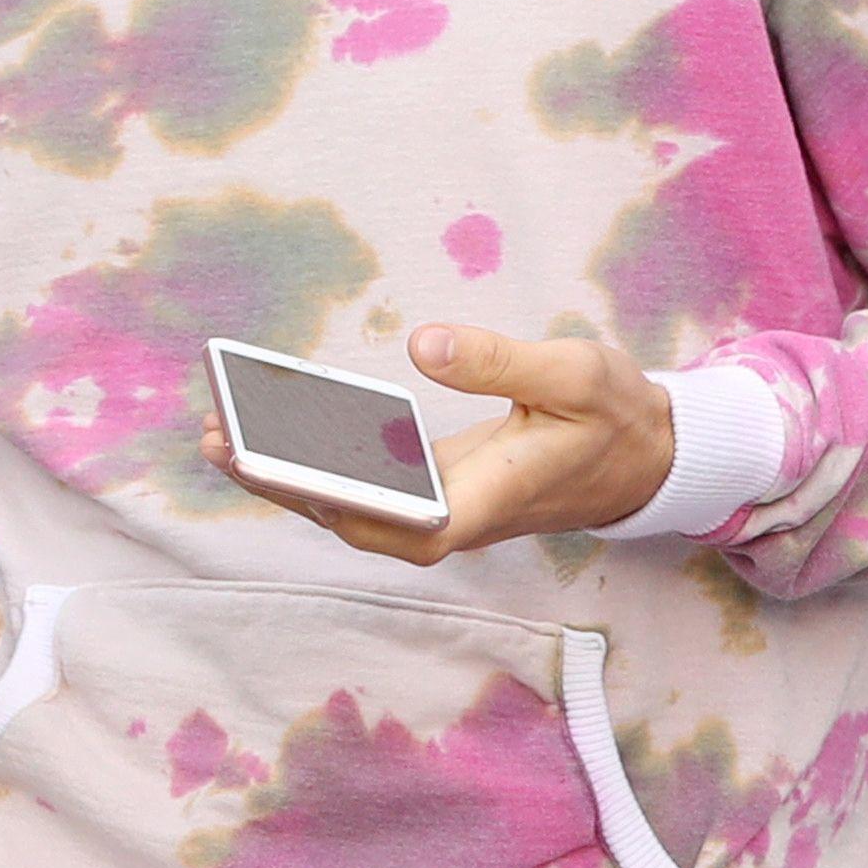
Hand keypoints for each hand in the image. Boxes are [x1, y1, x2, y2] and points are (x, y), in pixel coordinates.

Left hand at [210, 322, 677, 566]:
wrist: (647, 456)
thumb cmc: (615, 416)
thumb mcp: (575, 373)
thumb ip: (501, 360)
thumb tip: (424, 344)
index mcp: (493, 497)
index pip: (407, 524)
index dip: (344, 503)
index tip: (287, 475)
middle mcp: (460, 515)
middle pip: (360, 520)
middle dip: (287, 486)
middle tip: (220, 440)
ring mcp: (447, 505)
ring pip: (357, 506)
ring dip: (291, 475)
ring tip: (227, 430)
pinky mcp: (438, 486)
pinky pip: (368, 483)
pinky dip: (320, 460)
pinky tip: (279, 425)